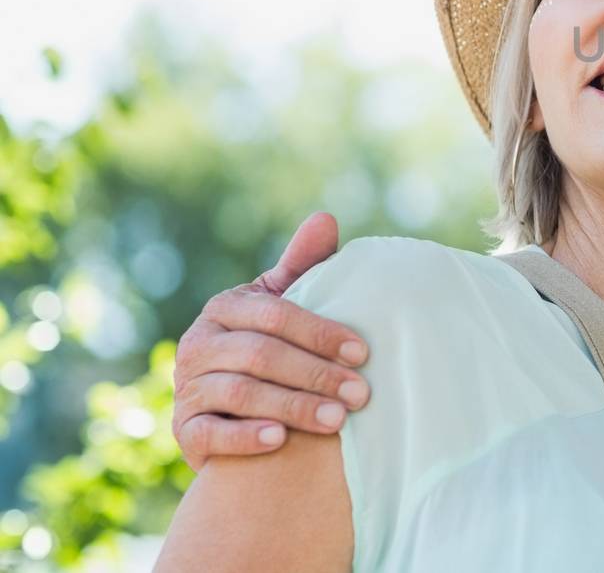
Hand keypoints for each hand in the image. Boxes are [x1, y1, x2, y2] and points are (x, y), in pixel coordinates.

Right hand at [172, 212, 369, 470]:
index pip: (275, 315)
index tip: (363, 352)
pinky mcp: (183, 430)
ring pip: (241, 394)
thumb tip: (325, 218)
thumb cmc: (270, 345)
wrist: (230, 408)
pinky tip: (279, 441)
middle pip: (261, 355)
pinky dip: (245, 437)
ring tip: (337, 420)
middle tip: (360, 394)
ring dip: (292, 407)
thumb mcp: (282, 304)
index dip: (320, 332)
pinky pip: (210, 433)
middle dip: (315, 374)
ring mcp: (187, 387)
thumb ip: (303, 266)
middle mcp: (198, 343)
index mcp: (225, 308)